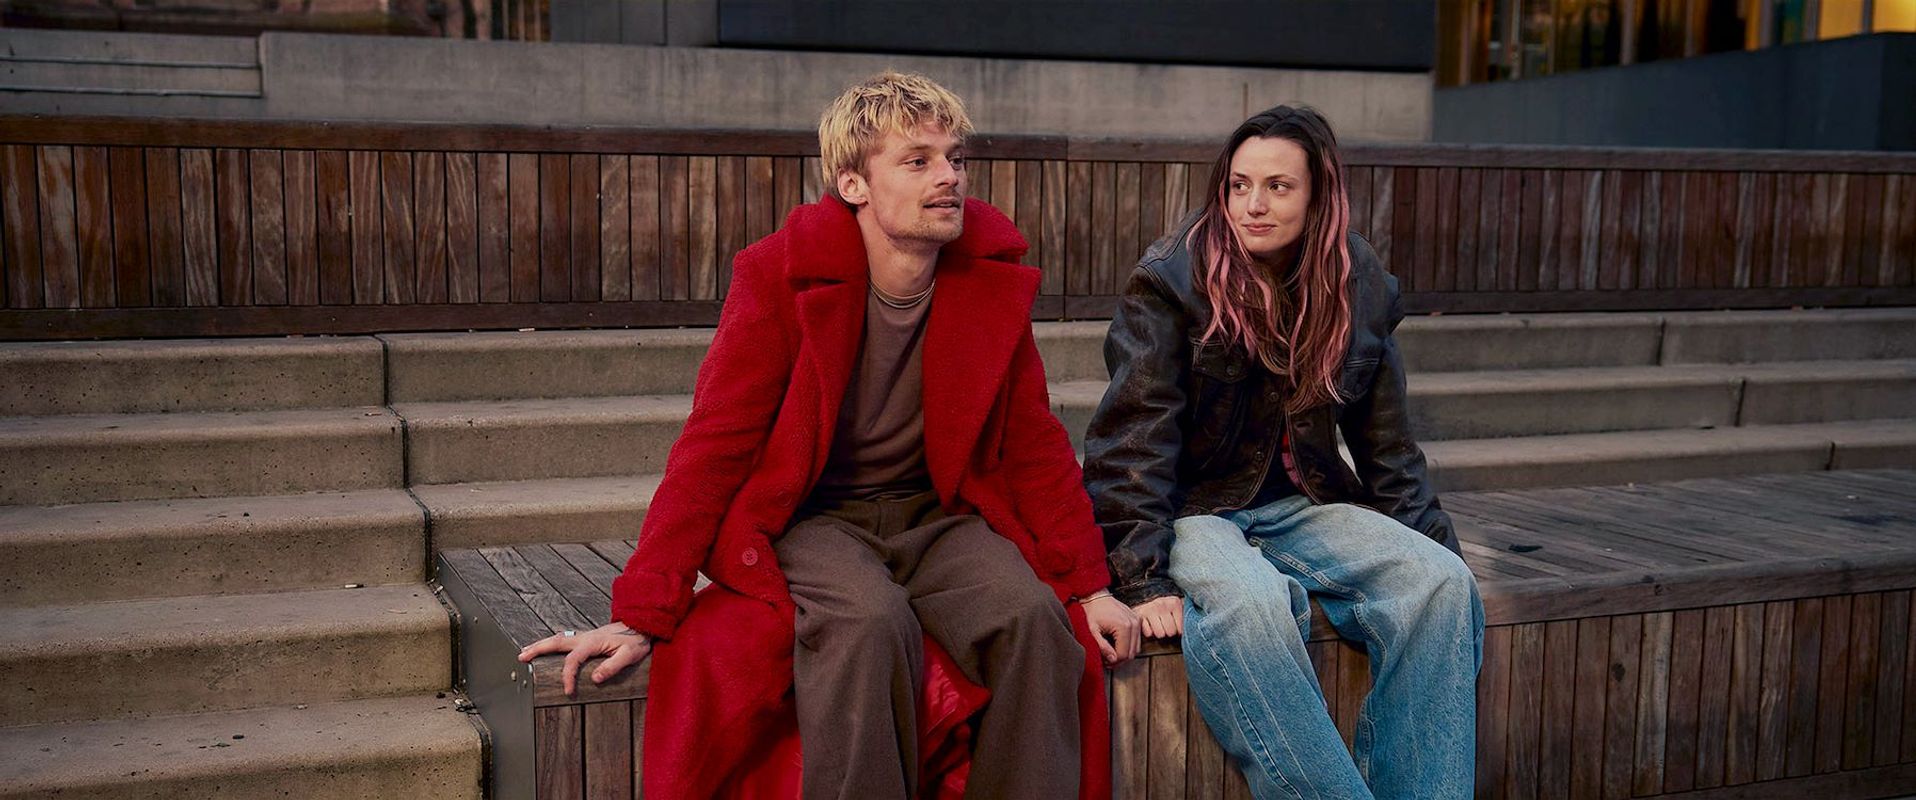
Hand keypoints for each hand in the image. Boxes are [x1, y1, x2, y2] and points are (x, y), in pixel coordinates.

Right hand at [517, 622, 653, 695]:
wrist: (642, 625)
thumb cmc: (636, 641)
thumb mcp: (629, 656)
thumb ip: (612, 666)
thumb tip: (594, 679)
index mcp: (593, 642)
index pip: (574, 660)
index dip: (568, 676)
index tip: (568, 692)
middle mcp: (585, 637)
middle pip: (556, 641)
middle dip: (537, 649)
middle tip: (521, 657)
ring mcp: (585, 636)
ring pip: (558, 638)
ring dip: (541, 644)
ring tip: (525, 652)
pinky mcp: (587, 638)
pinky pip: (564, 639)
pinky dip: (551, 643)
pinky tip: (546, 648)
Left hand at [1081, 594, 1140, 665]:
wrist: (1096, 596)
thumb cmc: (1092, 612)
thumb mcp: (1093, 631)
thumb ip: (1102, 646)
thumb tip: (1112, 660)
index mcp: (1124, 626)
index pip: (1124, 654)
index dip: (1114, 662)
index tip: (1105, 662)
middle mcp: (1134, 624)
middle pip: (1132, 653)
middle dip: (1120, 660)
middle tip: (1108, 660)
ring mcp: (1138, 621)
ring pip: (1136, 648)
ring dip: (1125, 653)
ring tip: (1112, 653)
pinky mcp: (1138, 620)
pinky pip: (1137, 639)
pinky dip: (1129, 645)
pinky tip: (1118, 645)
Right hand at [1132, 596, 1184, 638]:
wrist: (1146, 603)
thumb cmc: (1165, 610)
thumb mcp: (1177, 609)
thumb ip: (1186, 617)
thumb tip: (1195, 629)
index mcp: (1174, 602)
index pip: (1181, 629)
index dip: (1178, 630)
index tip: (1175, 625)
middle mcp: (1162, 604)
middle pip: (1170, 632)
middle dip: (1169, 632)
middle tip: (1166, 626)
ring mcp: (1150, 609)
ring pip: (1160, 634)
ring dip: (1159, 633)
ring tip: (1158, 626)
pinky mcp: (1139, 616)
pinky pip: (1148, 633)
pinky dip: (1149, 632)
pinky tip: (1150, 625)